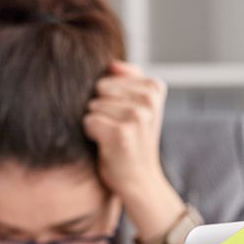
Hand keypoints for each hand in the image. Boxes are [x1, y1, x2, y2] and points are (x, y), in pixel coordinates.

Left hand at [83, 61, 168, 200]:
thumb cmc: (133, 140)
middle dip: (102, 109)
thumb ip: (127, 78)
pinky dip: (92, 135)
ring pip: (92, 106)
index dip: (110, 99)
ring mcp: (137, 116)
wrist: (139, 179)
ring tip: (114, 137)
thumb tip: (110, 64)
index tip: (126, 118)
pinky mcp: (122, 133)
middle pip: (99, 89)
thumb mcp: (138, 104)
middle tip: (118, 128)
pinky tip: (107, 145)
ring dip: (97, 123)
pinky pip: (89, 121)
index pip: (108, 77)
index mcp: (154, 87)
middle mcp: (149, 99)